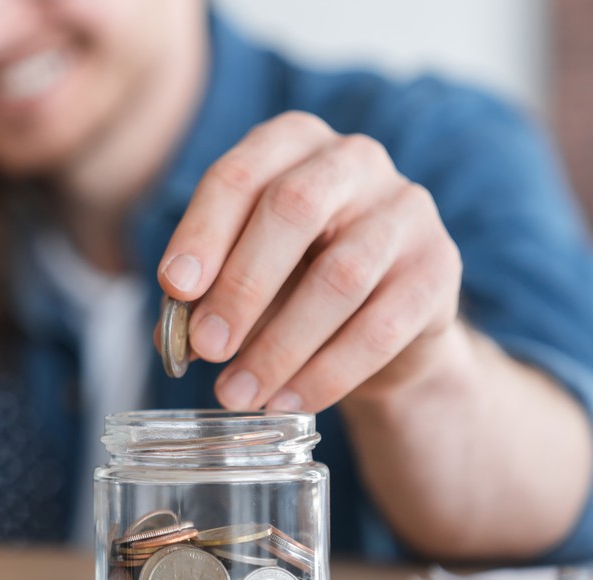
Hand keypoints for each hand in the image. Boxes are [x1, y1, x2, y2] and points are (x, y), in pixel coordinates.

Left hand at [157, 111, 461, 411]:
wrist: (383, 324)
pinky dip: (327, 372)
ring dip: (280, 344)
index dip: (203, 232)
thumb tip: (173, 335)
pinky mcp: (440, 268)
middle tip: (205, 347)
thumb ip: (203, 296)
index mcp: (291, 143)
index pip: (240, 175)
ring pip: (341, 275)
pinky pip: (382, 326)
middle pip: (294, 208)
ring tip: (236, 392)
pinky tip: (288, 402)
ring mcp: (406, 209)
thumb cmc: (290, 283)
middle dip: (242, 285)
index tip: (174, 287)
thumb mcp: (239, 278)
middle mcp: (353, 159)